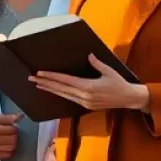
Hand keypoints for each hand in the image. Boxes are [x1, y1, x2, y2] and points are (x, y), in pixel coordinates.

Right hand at [0, 113, 21, 159]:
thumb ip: (7, 117)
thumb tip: (21, 116)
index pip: (13, 130)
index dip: (14, 127)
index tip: (9, 126)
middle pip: (14, 139)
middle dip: (14, 135)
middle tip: (8, 132)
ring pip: (12, 147)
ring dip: (12, 143)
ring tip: (7, 139)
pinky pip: (8, 155)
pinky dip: (9, 150)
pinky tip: (4, 145)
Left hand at [31, 55, 149, 111]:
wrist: (129, 99)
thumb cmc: (120, 83)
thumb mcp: (109, 71)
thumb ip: (97, 64)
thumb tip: (89, 55)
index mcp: (89, 87)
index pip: (65, 81)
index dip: (51, 77)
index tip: (39, 73)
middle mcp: (84, 96)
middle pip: (60, 88)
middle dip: (45, 83)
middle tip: (31, 78)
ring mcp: (85, 102)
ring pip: (63, 95)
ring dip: (50, 89)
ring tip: (37, 84)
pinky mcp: (86, 106)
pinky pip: (69, 99)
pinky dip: (59, 94)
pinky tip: (52, 91)